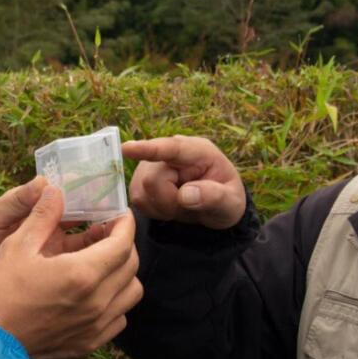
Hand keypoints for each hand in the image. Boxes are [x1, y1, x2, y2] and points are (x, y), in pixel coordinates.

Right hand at [0, 186, 142, 358]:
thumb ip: (42, 216)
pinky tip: (94, 293)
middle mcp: (97, 301)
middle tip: (105, 233)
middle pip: (131, 265)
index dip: (125, 223)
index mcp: (82, 273)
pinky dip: (115, 301)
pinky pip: (119, 318)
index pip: (123, 243)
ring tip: (101, 263)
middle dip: (123, 244)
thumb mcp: (15, 247)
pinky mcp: (89, 343)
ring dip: (123, 273)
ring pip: (131, 293)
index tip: (118, 214)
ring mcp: (96, 325)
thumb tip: (55, 190)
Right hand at [122, 135, 244, 228]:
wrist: (215, 207)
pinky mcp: (140, 179)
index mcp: (198, 151)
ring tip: (182, 205)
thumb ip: (214, 197)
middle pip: (152, 180)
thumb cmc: (225, 200)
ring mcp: (152, 165)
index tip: (126, 148)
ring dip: (162, 208)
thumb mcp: (231, 202)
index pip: (171, 148)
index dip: (147, 149)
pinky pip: (137, 200)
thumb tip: (185, 195)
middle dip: (169, 202)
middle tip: (189, 205)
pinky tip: (170, 206)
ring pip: (142, 192)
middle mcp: (171, 154)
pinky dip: (154, 210)